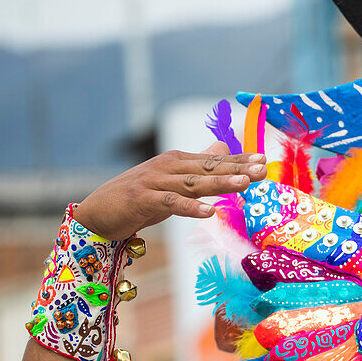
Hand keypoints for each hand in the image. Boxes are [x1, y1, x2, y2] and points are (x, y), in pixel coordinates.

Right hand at [72, 141, 266, 239]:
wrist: (98, 213)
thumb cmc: (139, 198)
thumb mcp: (173, 181)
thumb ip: (198, 166)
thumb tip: (221, 148)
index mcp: (177, 161)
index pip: (214, 160)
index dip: (239, 161)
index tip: (264, 161)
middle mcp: (168, 167)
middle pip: (208, 168)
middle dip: (237, 168)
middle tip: (262, 169)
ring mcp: (154, 182)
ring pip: (193, 183)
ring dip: (220, 183)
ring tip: (244, 184)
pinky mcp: (142, 200)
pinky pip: (171, 203)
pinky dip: (190, 207)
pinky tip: (209, 212)